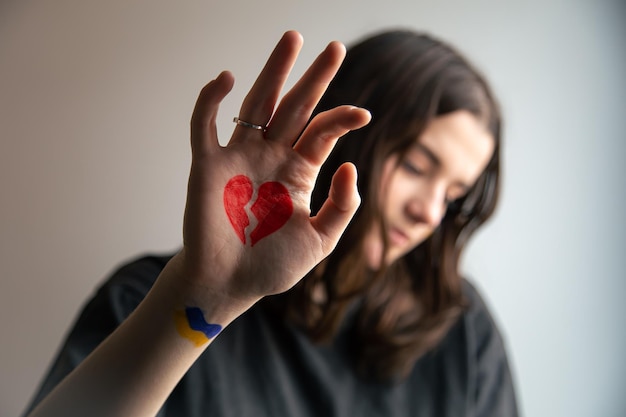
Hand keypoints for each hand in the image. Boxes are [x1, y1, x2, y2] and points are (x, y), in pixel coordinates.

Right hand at [171, 31, 369, 309]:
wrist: (229, 285)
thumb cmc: (272, 266)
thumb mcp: (320, 240)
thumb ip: (341, 206)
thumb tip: (349, 164)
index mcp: (298, 172)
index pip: (321, 132)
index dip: (341, 118)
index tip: (362, 114)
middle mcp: (270, 157)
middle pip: (294, 107)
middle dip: (313, 77)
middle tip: (334, 48)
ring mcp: (239, 157)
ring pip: (257, 104)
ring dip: (273, 72)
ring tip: (292, 40)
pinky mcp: (207, 165)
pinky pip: (205, 125)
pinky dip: (211, 100)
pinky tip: (227, 78)